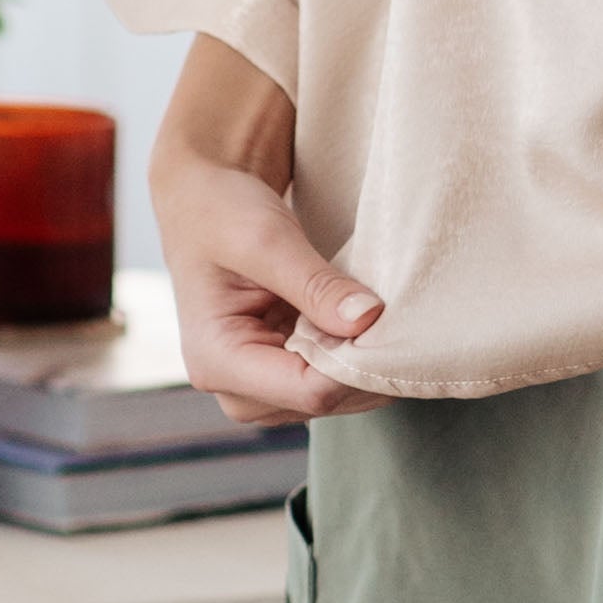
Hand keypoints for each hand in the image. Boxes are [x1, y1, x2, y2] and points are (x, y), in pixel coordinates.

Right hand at [153, 36, 381, 419]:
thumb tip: (368, 319)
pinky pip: (331, 381)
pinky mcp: (279, 371)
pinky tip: (367, 325)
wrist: (205, 200)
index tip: (390, 323)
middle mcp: (233, 387)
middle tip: (397, 318)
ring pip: (334, 398)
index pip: (308, 391)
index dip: (357, 365)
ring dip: (363, 363)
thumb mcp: (267, 240)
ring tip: (381, 318)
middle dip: (363, 366)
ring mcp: (258, 385)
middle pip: (323, 402)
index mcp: (217, 361)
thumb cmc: (221, 212)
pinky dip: (355, 357)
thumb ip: (315, 284)